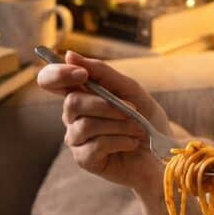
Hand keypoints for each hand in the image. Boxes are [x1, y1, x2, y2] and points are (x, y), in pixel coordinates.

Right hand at [36, 51, 171, 194]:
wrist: (163, 155)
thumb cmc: (146, 120)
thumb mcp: (130, 90)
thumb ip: (101, 72)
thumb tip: (69, 55)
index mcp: (80, 94)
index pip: (50, 80)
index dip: (59, 74)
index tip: (83, 74)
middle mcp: (72, 116)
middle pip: (72, 102)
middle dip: (106, 105)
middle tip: (132, 110)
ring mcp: (76, 139)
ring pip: (86, 125)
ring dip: (119, 125)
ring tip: (137, 129)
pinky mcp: (84, 159)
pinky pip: (95, 145)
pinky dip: (120, 141)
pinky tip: (132, 143)